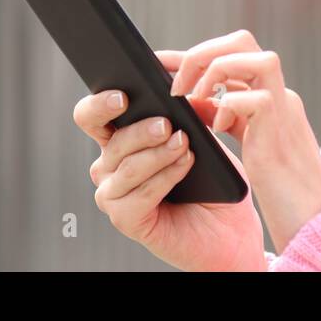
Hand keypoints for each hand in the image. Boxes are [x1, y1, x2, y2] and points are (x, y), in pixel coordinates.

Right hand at [73, 88, 266, 270]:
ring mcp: (113, 194)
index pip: (92, 116)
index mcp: (119, 139)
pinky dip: (164, 177)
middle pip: (112, 140)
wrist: (228, 227)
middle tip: (166, 124)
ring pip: (128, 167)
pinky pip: (139, 194)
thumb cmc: (212, 181)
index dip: (100, 104)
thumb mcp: (203, 138)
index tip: (123, 96)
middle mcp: (109, 166)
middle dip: (140, 130)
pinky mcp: (124, 219)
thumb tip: (181, 92)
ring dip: (159, 154)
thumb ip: (188, 115)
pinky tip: (184, 165)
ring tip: (184, 144)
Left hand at [161, 30, 320, 251]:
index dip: (192, 55)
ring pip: (252, 55)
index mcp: (269, 93)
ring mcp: (284, 106)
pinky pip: (254, 98)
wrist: (311, 217)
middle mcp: (279, 92)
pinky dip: (229, 107)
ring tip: (192, 100)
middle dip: (201, 54)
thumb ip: (223, 114)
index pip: (230, 54)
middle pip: (242, 40)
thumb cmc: (277, 185)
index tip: (156, 62)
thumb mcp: (245, 140)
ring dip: (212, 71)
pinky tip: (220, 127)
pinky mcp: (281, 128)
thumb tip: (189, 97)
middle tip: (175, 85)